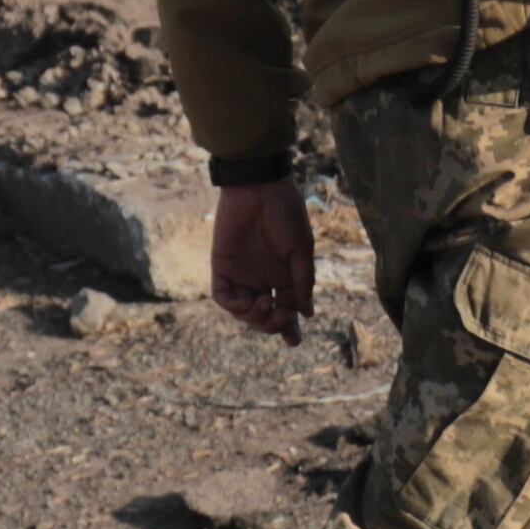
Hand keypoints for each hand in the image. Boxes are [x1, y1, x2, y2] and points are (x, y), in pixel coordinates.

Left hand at [209, 179, 315, 340]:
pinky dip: (234, 305)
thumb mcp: (301, 249)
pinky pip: (223, 296)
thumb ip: (302, 281)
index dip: (289, 327)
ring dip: (254, 316)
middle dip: (272, 324)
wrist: (259, 187)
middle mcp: (263, 278)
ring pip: (243, 311)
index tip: (293, 341)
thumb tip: (307, 313)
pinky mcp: (222, 267)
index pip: (286, 309)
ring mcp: (242, 274)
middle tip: (280, 318)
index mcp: (284, 275)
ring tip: (264, 303)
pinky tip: (249, 300)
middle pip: (264, 315)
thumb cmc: (285, 214)